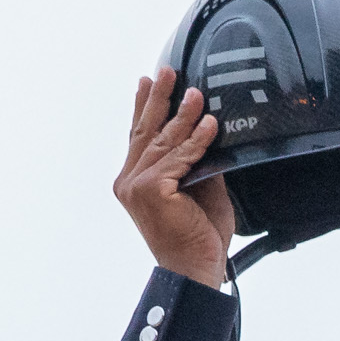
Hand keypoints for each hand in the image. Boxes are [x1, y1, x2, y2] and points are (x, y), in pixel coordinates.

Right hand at [115, 69, 237, 286]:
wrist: (195, 269)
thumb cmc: (198, 239)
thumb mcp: (200, 191)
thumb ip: (197, 164)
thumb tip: (208, 134)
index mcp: (135, 182)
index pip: (139, 137)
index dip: (144, 107)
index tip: (148, 82)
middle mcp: (129, 181)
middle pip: (145, 130)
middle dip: (158, 98)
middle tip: (167, 71)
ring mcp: (138, 185)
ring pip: (163, 141)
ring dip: (182, 114)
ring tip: (196, 93)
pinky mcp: (152, 190)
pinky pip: (179, 157)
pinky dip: (197, 140)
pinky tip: (210, 124)